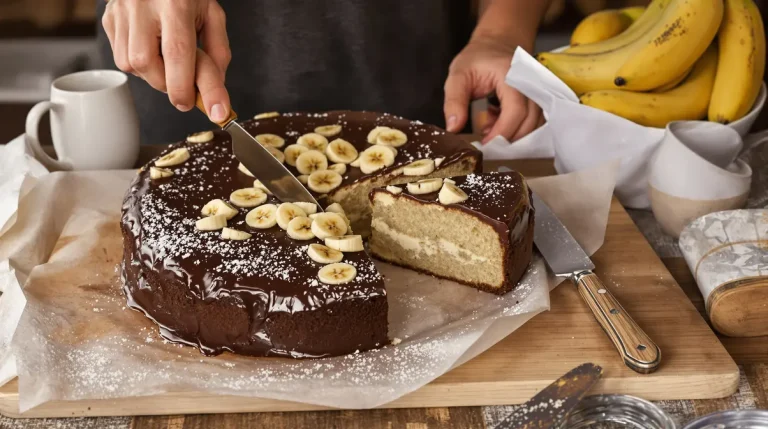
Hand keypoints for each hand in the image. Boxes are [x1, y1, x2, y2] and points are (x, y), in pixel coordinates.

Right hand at [102, 0, 231, 121]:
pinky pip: (121, 57)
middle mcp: (142, 6)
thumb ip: (217, 53)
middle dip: (170, 84)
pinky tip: (151, 48)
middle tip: (185, 80)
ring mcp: (121, 12)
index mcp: (174, 3)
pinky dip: (140, 63)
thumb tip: (214, 92)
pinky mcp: (109, 19)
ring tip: (167, 57)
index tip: (208, 109)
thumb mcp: (212, 15)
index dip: (188, 87)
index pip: (177, 54)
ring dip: (154, 74)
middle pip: (148, 65)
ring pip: (131, 66)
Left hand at [444, 38, 542, 143]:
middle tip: (485, 142)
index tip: (485, 145)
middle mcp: (531, 83)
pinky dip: (516, 128)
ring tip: (488, 126)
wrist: (496, 43)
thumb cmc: (477, 58)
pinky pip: (533, 121)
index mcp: (512, 75)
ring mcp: (539, 91)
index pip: (515, 110)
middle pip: (529, 121)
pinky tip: (496, 121)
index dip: (502, 132)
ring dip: (512, 134)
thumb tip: (453, 128)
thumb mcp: (458, 75)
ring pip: (534, 124)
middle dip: (507, 138)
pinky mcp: (538, 99)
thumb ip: (454, 101)